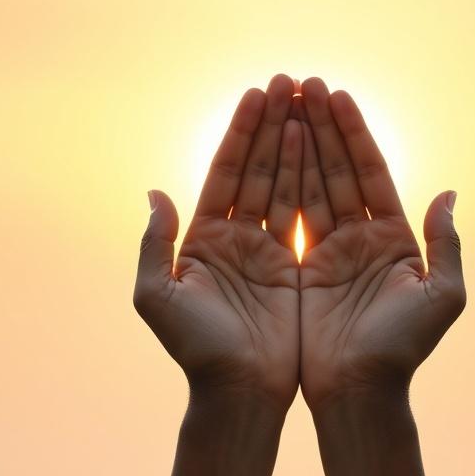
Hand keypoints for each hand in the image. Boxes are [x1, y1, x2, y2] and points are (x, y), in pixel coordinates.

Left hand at [133, 74, 302, 411]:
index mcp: (202, 238)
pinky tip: (321, 146)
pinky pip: (305, 214)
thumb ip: (153, 244)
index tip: (257, 94)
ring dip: (295, 142)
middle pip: (256, 168)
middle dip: (271, 124)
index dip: (240, 132)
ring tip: (309, 99)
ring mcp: (266, 250)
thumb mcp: (156, 297)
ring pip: (284, 183)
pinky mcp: (295, 267)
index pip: (225, 171)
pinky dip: (313, 181)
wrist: (241, 393)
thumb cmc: (196, 351)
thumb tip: (154, 193)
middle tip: (289, 81)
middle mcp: (234, 237)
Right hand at [296, 77, 465, 410]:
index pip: (372, 172)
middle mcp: (361, 238)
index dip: (355, 133)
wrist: (358, 394)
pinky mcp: (300, 268)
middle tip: (303, 82)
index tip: (337, 95)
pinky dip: (280, 183)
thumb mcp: (441, 297)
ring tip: (282, 100)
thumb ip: (447, 244)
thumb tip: (449, 195)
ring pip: (310, 185)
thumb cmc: (403, 350)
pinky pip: (288, 216)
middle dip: (321, 126)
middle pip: (338, 169)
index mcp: (395, 239)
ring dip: (298, 143)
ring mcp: (329, 251)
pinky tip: (269, 148)